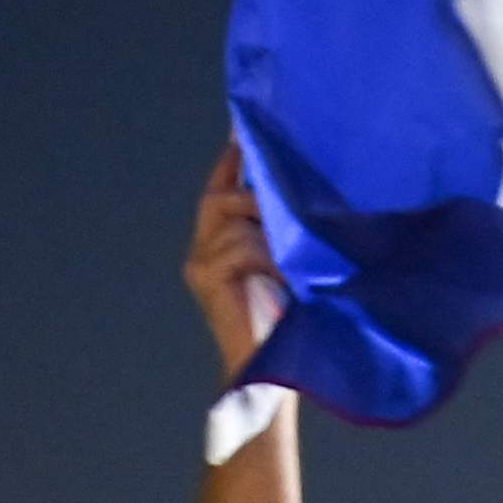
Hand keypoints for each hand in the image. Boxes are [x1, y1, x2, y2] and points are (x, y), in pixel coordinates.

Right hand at [185, 142, 280, 370]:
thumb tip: (302, 194)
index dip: (232, 160)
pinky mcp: (206, 278)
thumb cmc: (287, 326)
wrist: (268, 373)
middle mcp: (201, 250)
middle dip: (252, 190)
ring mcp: (200, 264)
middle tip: (285, 187)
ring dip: (271, 231)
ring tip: (297, 252)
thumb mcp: (286, 268)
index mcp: (218, 244)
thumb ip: (280, 235)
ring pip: (233, 221)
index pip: (220, 190)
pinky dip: (268, 255)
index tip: (244, 129)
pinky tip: (287, 273)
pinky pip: (240, 248)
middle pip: (219, 198)